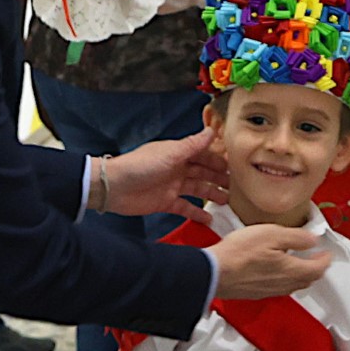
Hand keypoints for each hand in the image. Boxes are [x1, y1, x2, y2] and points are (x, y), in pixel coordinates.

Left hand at [103, 132, 229, 217]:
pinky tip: (209, 219)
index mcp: (177, 154)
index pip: (203, 155)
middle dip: (219, 177)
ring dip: (212, 194)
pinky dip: (197, 213)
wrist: (114, 187)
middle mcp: (176, 169)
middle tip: (235, 184)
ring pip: (197, 189)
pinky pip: (185, 208)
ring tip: (227, 201)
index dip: (218, 159)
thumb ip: (193, 145)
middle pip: (203, 172)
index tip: (234, 165)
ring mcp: (172, 186)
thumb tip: (211, 132)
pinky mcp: (165, 202)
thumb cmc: (139, 166)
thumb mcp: (170, 153)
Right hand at [207, 223, 332, 298]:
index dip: (326, 260)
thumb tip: (312, 240)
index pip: (318, 269)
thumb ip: (296, 238)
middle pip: (309, 280)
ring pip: (295, 286)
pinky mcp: (257, 293)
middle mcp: (284, 285)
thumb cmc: (239, 253)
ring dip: (302, 275)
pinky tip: (278, 271)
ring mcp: (270, 291)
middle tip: (318, 258)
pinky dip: (287, 279)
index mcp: (292, 270)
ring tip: (301, 263)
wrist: (213, 273)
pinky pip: (280, 288)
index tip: (328, 253)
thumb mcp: (272, 234)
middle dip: (316, 268)